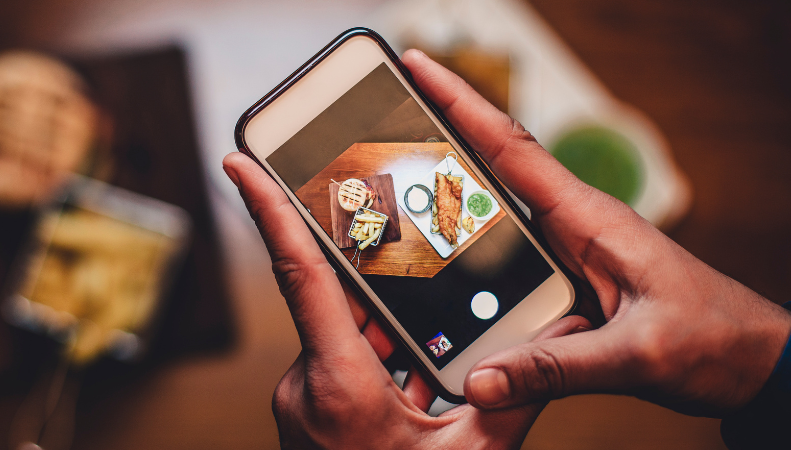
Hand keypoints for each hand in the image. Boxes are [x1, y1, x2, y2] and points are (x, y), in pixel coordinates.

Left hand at [223, 151, 588, 448]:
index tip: (239, 162)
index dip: (269, 209)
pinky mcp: (308, 413)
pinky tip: (413, 373)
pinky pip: (339, 362)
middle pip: (335, 301)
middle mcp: (305, 387)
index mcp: (337, 386)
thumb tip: (548, 353)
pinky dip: (374, 356)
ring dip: (381, 326)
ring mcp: (301, 402)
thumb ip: (509, 399)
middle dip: (373, 273)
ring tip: (423, 326)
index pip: (299, 275)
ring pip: (340, 334)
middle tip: (398, 238)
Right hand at [400, 49, 790, 415]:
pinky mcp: (569, 272)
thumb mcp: (637, 355)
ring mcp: (570, 246)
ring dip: (449, 187)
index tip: (419, 67)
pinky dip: (470, 237)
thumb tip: (481, 379)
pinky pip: (508, 246)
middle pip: (493, 166)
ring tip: (395, 176)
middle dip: (440, 131)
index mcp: (589, 219)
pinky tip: (440, 247)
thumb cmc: (713, 340)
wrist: (752, 361)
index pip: (511, 149)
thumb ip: (557, 367)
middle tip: (386, 115)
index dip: (461, 104)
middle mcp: (574, 223)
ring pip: (496, 207)